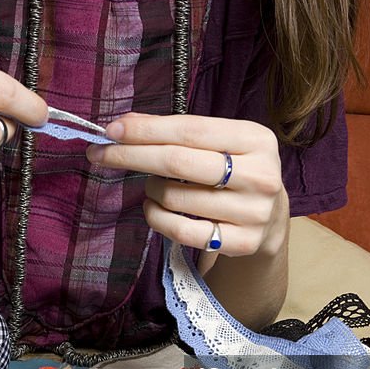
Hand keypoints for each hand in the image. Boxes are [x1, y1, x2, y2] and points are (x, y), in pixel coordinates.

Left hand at [85, 113, 288, 268]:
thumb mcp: (218, 141)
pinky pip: (181, 231)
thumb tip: (122, 125)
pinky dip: (156, 218)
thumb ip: (175, 130)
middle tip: (99, 154)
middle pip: (178, 163)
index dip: (146, 130)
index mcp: (256, 139)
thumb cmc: (234, 169)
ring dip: (149, 189)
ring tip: (150, 186)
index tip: (111, 131)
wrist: (270, 216)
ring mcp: (253, 212)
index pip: (190, 130)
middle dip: (131, 156)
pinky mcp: (241, 242)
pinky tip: (153, 208)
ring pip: (175, 198)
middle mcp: (260, 176)